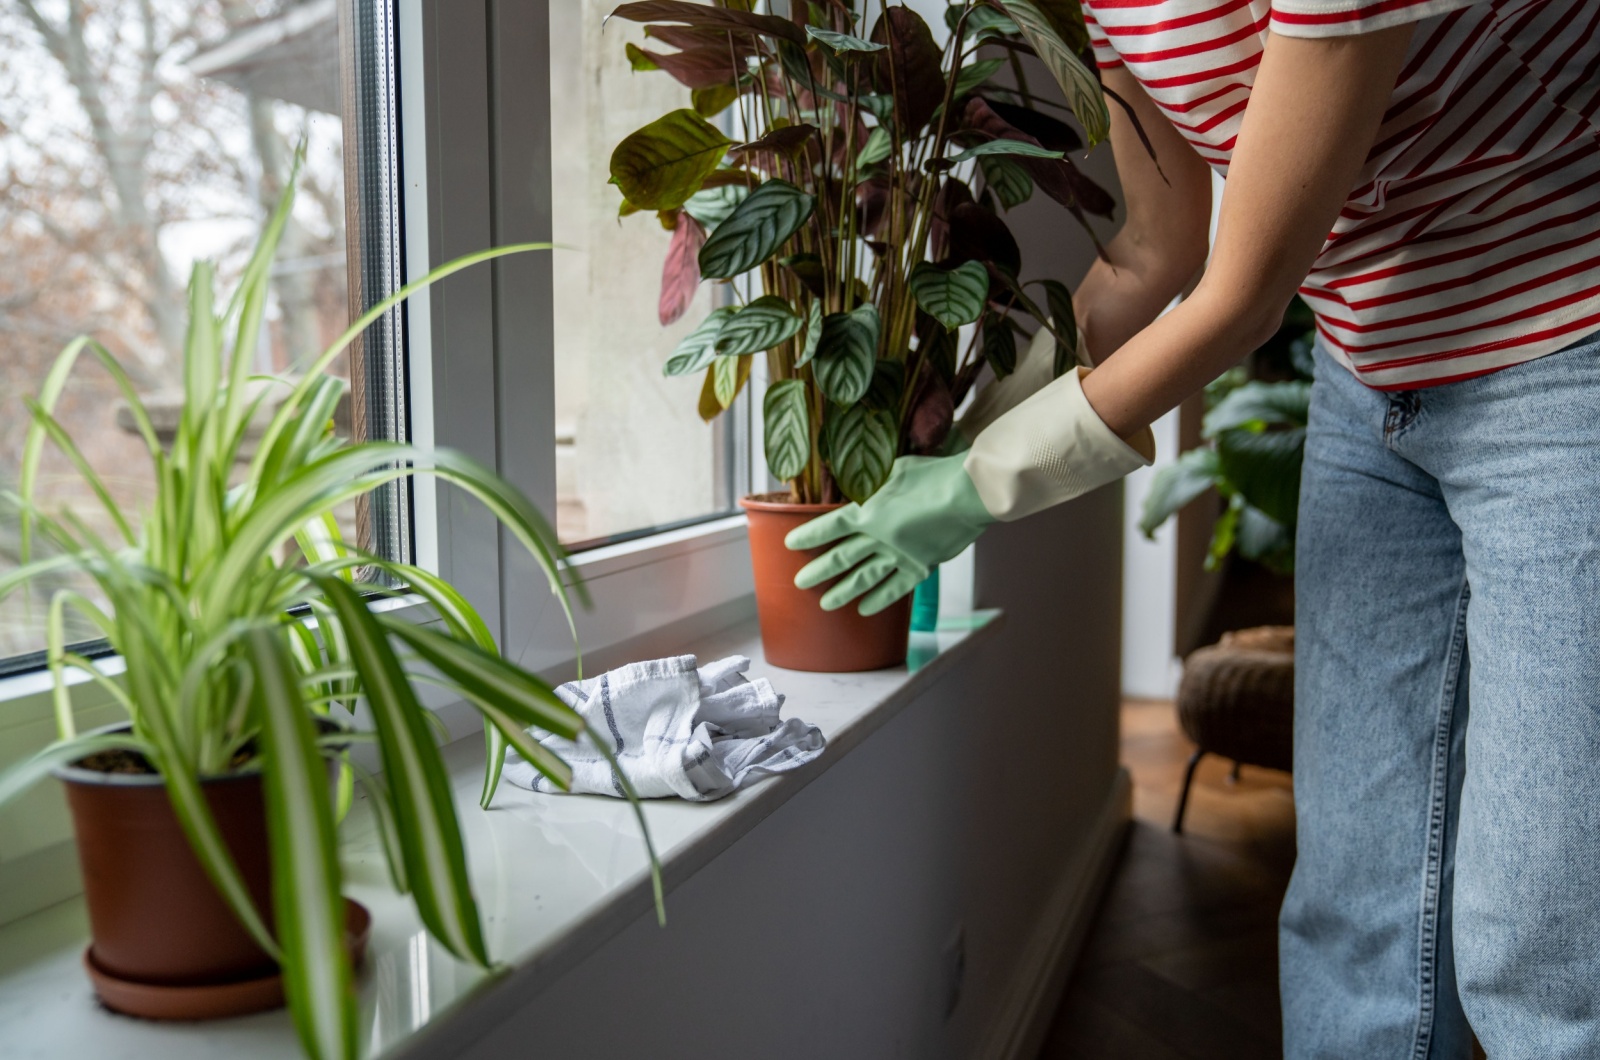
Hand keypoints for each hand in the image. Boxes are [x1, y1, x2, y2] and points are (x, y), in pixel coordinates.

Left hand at [785, 454, 993, 615]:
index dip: (809, 535)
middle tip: (799, 582)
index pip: (829, 525)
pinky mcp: (920, 567)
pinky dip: (878, 600)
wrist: (967, 493)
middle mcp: (877, 537)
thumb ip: (874, 482)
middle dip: (818, 571)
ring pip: (863, 578)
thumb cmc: (932, 474)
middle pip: (840, 557)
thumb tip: (860, 486)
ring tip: (826, 604)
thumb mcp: (894, 469)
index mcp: (867, 510)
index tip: (791, 545)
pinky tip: (864, 609)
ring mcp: (898, 556)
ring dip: (842, 592)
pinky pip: (894, 589)